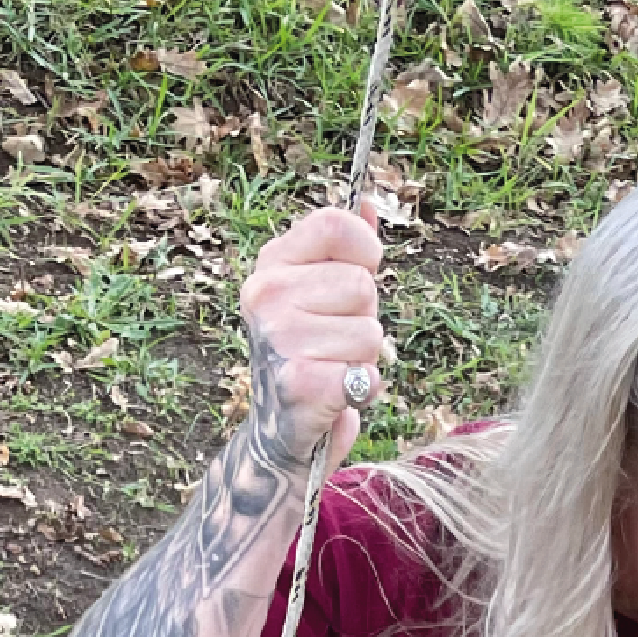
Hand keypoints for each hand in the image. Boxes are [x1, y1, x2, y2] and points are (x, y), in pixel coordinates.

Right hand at [238, 201, 384, 473]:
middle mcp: (267, 296)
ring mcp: (279, 340)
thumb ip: (344, 250)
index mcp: (272, 265)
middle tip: (336, 341)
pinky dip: (363, 389)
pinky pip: (365, 375)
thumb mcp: (320, 295)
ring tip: (333, 367)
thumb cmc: (312, 356)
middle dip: (364, 317)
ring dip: (363, 357)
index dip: (365, 250)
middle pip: (362, 285)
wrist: (282, 433)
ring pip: (370, 333)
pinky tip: (338, 395)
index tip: (361, 275)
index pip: (335, 224)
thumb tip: (367, 202)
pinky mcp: (299, 386)